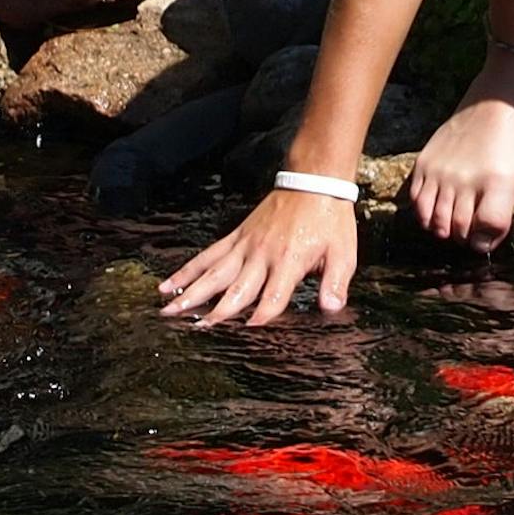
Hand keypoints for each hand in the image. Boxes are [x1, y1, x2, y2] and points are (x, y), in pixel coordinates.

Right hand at [157, 189, 356, 326]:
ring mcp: (245, 245)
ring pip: (213, 273)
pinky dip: (188, 269)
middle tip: (195, 327)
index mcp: (289, 261)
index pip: (273, 296)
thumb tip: (331, 309)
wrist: (313, 182)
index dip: (261, 315)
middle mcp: (262, 255)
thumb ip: (335, 283)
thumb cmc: (330, 220)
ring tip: (169, 309)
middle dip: (216, 310)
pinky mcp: (236, 237)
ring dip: (192, 292)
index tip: (247, 332)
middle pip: (235, 288)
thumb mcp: (343, 253)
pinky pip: (208, 255)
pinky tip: (170, 283)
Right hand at [406, 54, 513, 253]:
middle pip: (458, 228)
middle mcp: (466, 178)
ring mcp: (441, 171)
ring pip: (434, 220)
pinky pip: (417, 200)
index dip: (486, 242)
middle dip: (464, 238)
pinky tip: (436, 210)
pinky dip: (425, 212)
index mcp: (498, 183)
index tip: (486, 239)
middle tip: (469, 232)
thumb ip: (500, 214)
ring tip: (452, 225)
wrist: (497, 105)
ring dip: (443, 229)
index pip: (487, 229)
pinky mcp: (424, 163)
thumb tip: (480, 245)